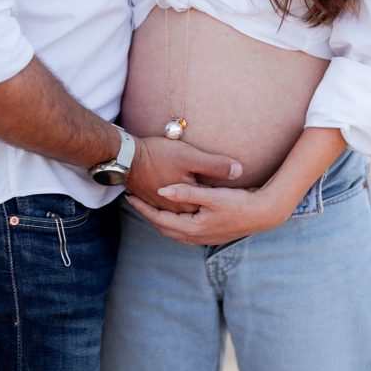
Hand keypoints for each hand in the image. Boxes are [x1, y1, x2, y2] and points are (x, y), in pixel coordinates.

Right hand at [125, 137, 242, 212]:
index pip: (213, 207)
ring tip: (212, 213)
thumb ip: (215, 166)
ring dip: (197, 214)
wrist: (126, 158)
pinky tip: (183, 206)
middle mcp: (175, 211)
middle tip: (234, 209)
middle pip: (199, 215)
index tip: (245, 197)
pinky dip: (180, 210)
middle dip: (215, 212)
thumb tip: (239, 170)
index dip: (229, 202)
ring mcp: (162, 206)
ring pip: (184, 215)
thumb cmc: (158, 155)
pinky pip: (170, 210)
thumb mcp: (191, 157)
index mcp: (187, 205)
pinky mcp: (152, 199)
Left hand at [125, 182, 291, 244]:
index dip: (143, 208)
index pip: (159, 219)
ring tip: (149, 206)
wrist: (263, 213)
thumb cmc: (239, 203)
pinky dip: (172, 221)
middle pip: (163, 227)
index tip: (129, 196)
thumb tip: (161, 191)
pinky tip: (173, 212)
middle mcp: (195, 236)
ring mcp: (203, 237)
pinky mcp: (210, 233)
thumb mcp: (212, 196)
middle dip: (148, 214)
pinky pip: (182, 229)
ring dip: (159, 219)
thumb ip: (187, 193)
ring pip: (173, 230)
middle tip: (134, 200)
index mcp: (192, 228)